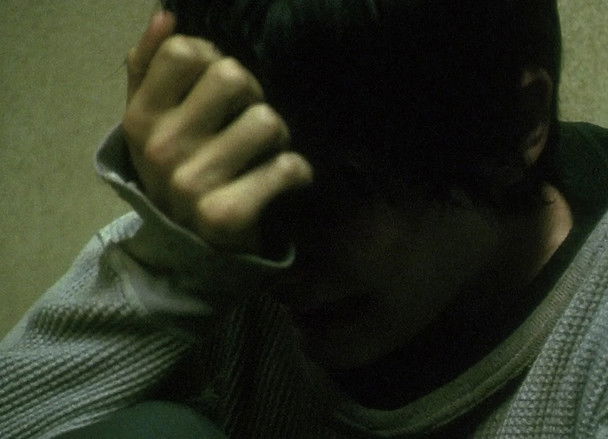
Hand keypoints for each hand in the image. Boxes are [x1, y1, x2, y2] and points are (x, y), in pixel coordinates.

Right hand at [122, 11, 312, 252]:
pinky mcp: (228, 214)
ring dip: (277, 136)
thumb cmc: (178, 172)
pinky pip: (288, 168)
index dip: (214, 61)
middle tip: (247, 121)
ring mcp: (193, 183)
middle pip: (233, 77)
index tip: (219, 88)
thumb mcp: (152, 122)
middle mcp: (162, 149)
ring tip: (264, 153)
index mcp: (141, 118)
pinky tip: (284, 179)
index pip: (187, 52)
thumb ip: (150, 66)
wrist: (189, 251)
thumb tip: (166, 16)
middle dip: (252, 95)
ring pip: (266, 120)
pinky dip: (297, 172)